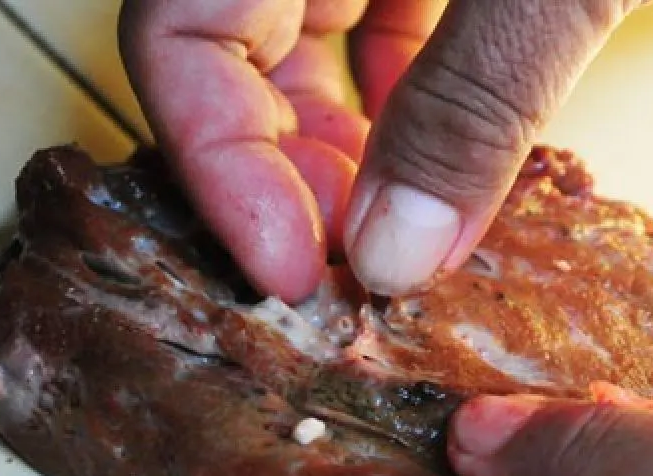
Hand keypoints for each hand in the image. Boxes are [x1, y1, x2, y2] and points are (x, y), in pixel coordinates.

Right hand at [120, 1, 649, 301]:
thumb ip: (474, 97)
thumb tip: (394, 257)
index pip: (178, 21)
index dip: (212, 158)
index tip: (286, 271)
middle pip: (233, 42)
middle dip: (282, 172)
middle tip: (350, 274)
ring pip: (308, 41)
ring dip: (342, 152)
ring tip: (400, 240)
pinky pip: (387, 22)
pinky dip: (408, 101)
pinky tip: (451, 162)